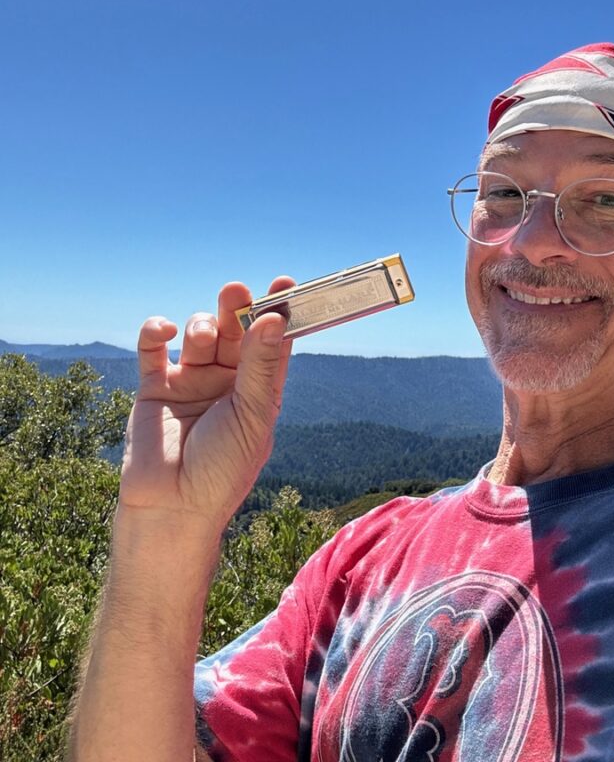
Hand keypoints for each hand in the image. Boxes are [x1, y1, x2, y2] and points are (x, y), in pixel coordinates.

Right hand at [119, 278, 293, 530]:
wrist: (172, 506)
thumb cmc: (222, 467)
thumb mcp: (251, 414)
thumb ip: (260, 365)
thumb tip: (274, 317)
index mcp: (258, 389)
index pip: (272, 342)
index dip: (279, 312)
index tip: (284, 284)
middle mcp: (226, 381)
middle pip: (235, 330)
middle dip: (236, 308)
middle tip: (236, 291)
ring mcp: (190, 381)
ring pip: (198, 333)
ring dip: (201, 325)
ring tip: (203, 336)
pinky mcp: (154, 386)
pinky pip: (153, 347)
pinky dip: (157, 330)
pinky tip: (165, 330)